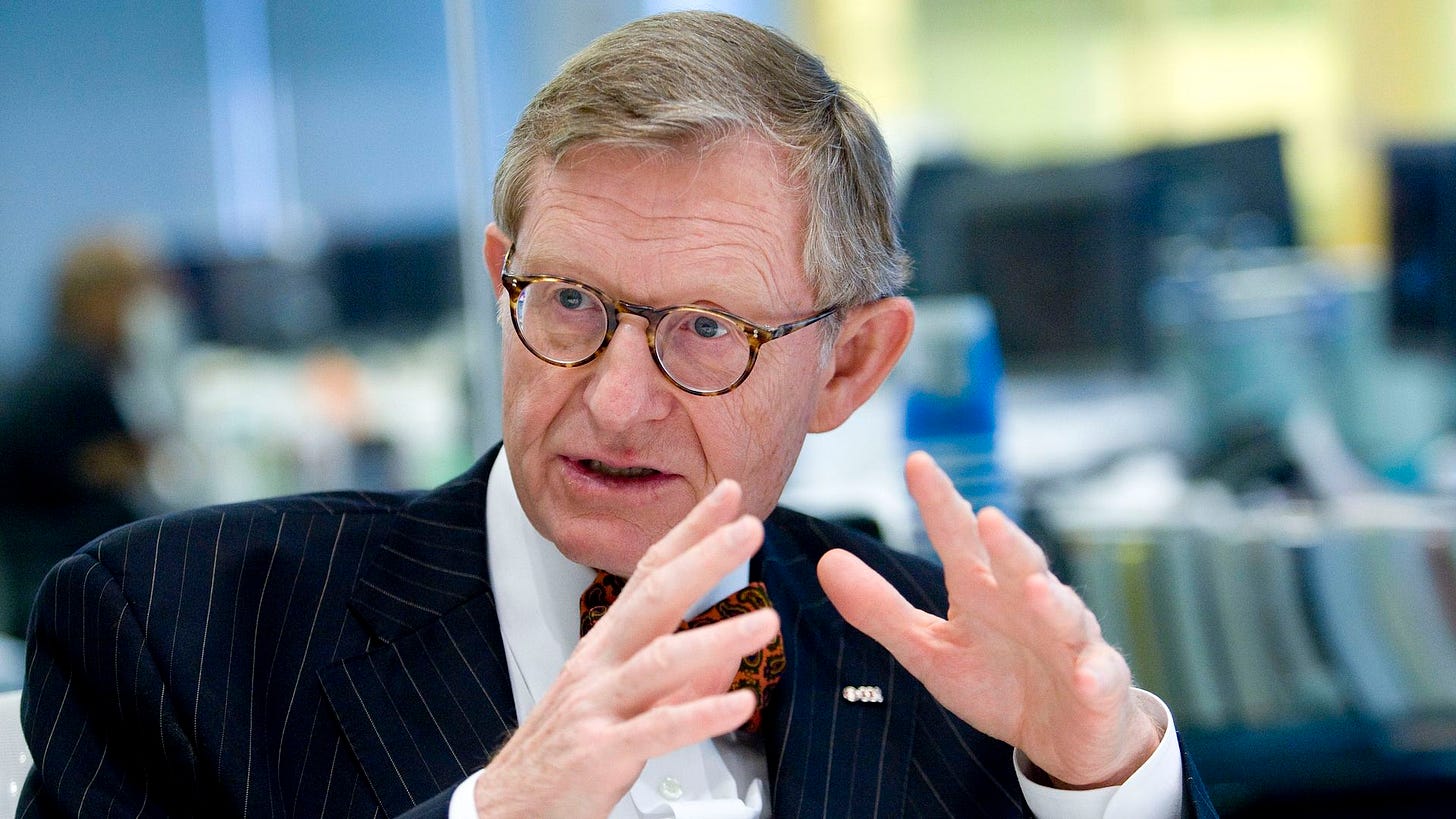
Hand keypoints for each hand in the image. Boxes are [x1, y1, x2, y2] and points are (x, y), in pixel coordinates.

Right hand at [474, 480, 779, 817]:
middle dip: (704, 557)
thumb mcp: (625, 703)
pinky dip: (699, 716)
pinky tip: (741, 706)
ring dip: (718, 637)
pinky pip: (655, 730)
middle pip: (655, 598)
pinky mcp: (599, 753)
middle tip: (750, 527)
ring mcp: (598, 705)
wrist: (507, 808)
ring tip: (767, 622)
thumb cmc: (568, 752)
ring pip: (661, 660)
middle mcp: (601, 664)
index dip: (691, 530)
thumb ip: (679, 679)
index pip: (652, 572)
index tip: (730, 494)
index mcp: (609, 645)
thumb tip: (728, 654)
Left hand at [817, 451, 1160, 787]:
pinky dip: (1095, 673)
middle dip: (1005, 543)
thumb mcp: (930, 650)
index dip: (940, 502)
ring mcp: (1070, 642)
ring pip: (1065, 614)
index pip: (960, 538)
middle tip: (987, 516)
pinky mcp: (1099, 686)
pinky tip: (1086, 672)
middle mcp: (1030, 604)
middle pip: (1018, 565)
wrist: (1065, 738)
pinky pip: (1100, 678)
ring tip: (1034, 588)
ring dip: (1052, 600)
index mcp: (984, 590)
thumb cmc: (998, 682)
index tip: (916, 463)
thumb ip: (881, 609)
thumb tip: (826, 563)